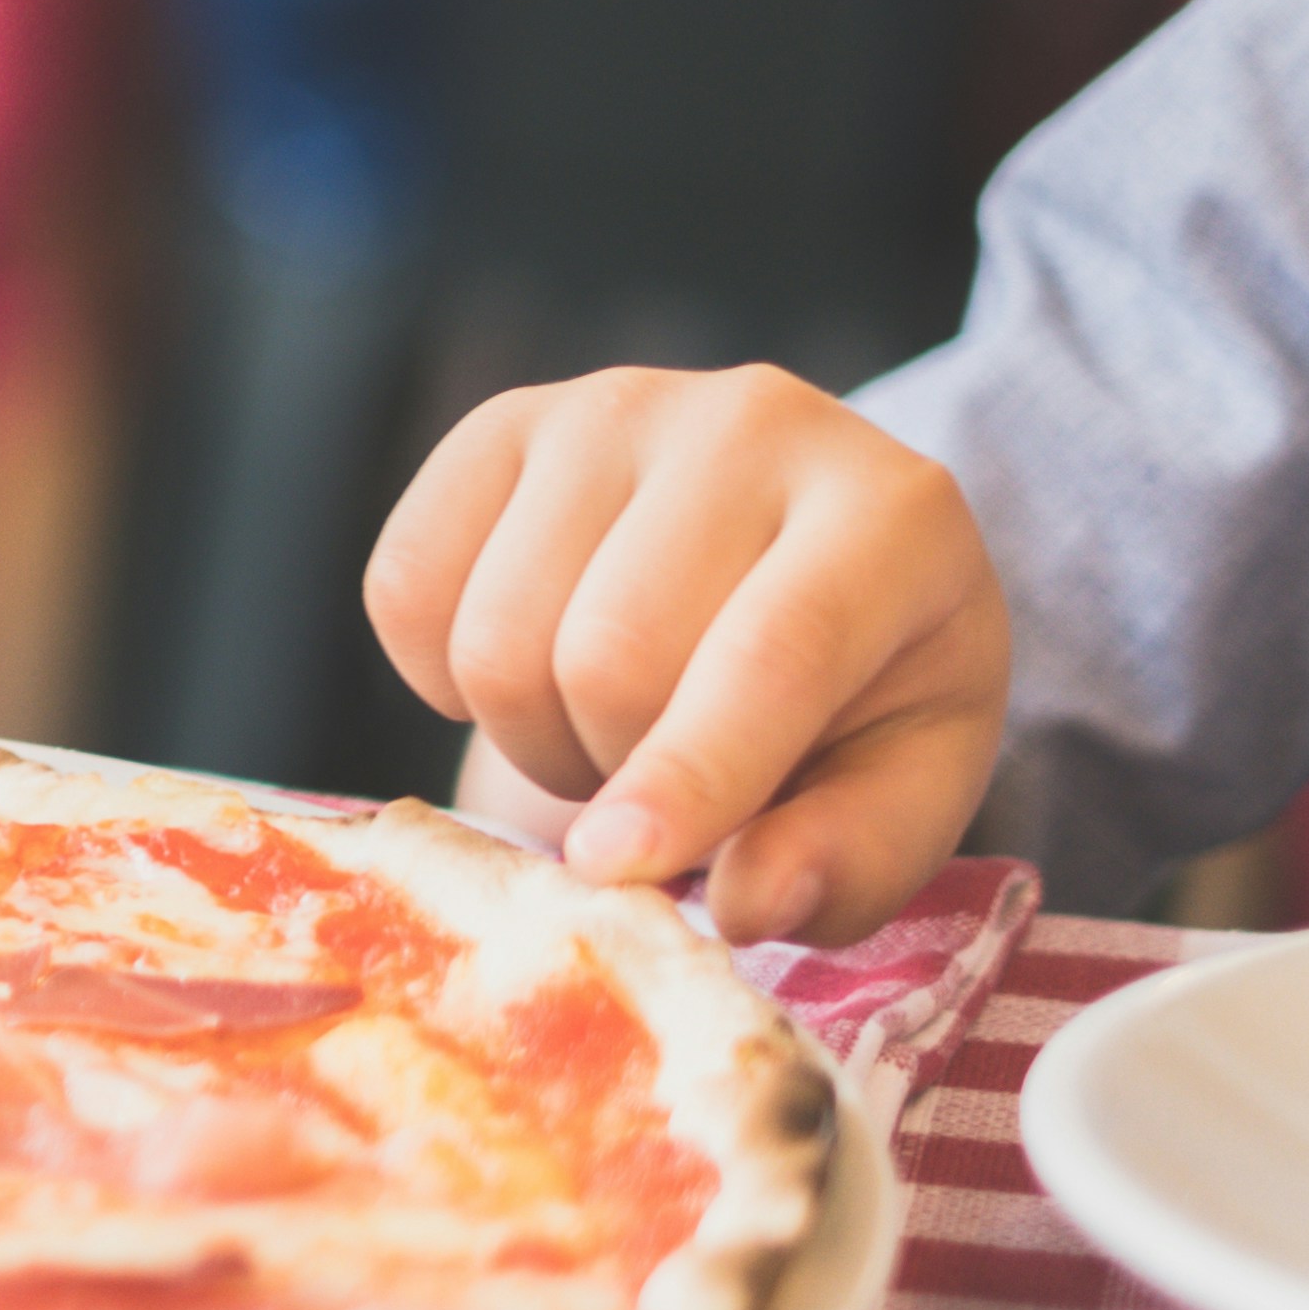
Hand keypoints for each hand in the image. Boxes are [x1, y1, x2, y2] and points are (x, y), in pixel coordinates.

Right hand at [362, 364, 1010, 942]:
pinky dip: (437, 676)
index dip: (690, 774)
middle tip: (655, 788)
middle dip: (611, 771)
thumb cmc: (860, 693)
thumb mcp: (903, 791)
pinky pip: (405, 586)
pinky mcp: (504, 422)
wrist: (790, 556)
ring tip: (603, 728)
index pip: (771, 650)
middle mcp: (756, 422)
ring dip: (531, 734)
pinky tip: (525, 668)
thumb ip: (848, 857)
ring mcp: (615, 407)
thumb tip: (748, 902)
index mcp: (893, 514)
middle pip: (608, 655)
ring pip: (498, 635)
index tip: (613, 870)